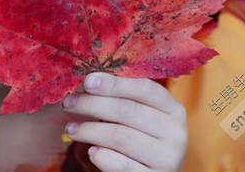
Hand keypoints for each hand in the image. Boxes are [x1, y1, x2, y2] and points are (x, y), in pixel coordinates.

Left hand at [62, 73, 186, 171]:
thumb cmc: (141, 138)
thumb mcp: (141, 116)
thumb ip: (122, 98)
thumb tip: (90, 80)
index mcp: (173, 109)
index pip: (144, 88)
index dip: (114, 83)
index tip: (87, 81)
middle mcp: (176, 133)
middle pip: (127, 110)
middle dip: (92, 104)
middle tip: (68, 103)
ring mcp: (168, 158)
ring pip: (120, 136)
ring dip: (90, 130)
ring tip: (71, 128)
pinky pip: (121, 164)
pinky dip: (102, 156)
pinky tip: (91, 151)